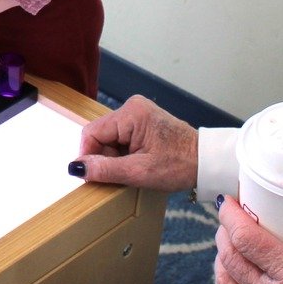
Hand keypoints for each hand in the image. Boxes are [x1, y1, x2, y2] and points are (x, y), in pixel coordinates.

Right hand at [72, 95, 196, 192]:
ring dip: (115, 158)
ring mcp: (138, 113)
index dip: (88, 156)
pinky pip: (120, 138)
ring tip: (134, 170)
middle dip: (104, 158)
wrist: (206, 162)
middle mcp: (132, 107)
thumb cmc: (180, 165)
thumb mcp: (139, 172)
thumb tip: (76, 168)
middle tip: (122, 175)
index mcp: (131, 114)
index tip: (94, 176)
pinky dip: (123, 154)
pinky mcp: (142, 122)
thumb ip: (105, 169)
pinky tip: (137, 163)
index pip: (91, 133)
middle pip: (99, 135)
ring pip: (109, 138)